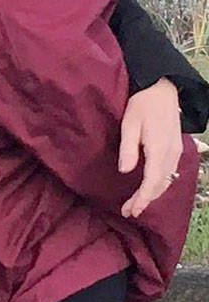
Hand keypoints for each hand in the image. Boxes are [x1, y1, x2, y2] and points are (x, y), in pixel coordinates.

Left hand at [120, 78, 182, 218]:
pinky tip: (148, 189)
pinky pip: (169, 173)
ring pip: (166, 181)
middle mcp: (171, 153)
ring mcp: (176, 152)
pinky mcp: (176, 149)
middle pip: (160, 185)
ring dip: (152, 194)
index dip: (142, 198)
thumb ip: (127, 148)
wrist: (161, 90)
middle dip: (145, 201)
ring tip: (135, 205)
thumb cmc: (141, 105)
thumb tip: (124, 171)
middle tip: (128, 211)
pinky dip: (159, 185)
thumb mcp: (129, 124)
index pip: (152, 181)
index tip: (131, 210)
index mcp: (159, 148)